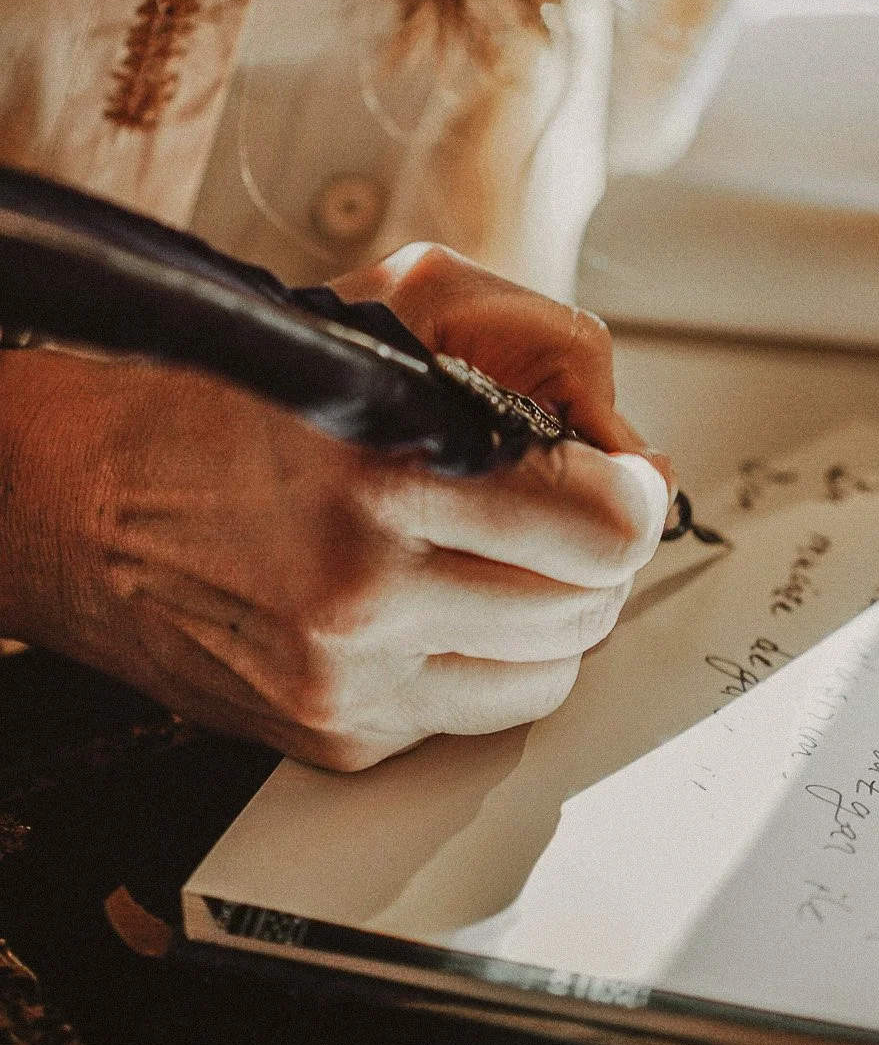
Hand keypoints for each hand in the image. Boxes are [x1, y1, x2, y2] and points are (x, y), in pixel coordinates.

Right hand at [0, 246, 669, 767]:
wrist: (73, 497)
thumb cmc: (229, 393)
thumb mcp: (392, 307)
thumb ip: (542, 354)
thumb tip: (639, 463)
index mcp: (384, 468)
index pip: (601, 526)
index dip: (628, 497)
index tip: (617, 480)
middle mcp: (365, 589)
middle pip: (588, 605)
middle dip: (591, 552)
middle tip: (557, 511)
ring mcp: (348, 680)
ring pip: (548, 676)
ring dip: (549, 615)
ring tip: (500, 559)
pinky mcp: (333, 738)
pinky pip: (475, 716)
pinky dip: (482, 663)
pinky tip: (438, 607)